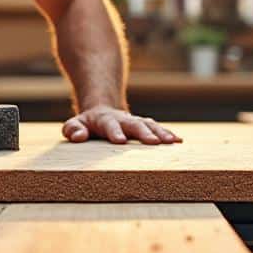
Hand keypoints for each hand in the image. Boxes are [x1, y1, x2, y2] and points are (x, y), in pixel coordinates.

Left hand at [62, 107, 181, 144]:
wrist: (103, 110)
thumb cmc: (87, 124)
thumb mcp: (75, 124)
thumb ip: (73, 129)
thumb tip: (78, 136)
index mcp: (105, 120)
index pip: (110, 126)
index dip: (115, 132)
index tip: (120, 141)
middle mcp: (123, 120)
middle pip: (135, 125)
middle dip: (144, 133)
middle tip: (154, 142)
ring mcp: (135, 122)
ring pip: (150, 125)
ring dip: (161, 133)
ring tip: (173, 141)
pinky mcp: (145, 126)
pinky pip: (158, 129)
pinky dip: (168, 134)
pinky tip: (179, 141)